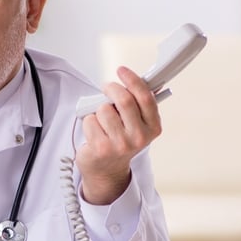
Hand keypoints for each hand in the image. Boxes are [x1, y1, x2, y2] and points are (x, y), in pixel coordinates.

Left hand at [76, 66, 161, 204]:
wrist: (106, 169)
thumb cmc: (121, 140)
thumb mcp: (137, 123)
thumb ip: (138, 104)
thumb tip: (140, 80)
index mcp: (153, 128)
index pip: (145, 97)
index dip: (133, 80)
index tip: (122, 70)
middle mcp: (140, 137)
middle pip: (124, 99)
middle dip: (111, 88)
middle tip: (106, 87)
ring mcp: (121, 144)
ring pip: (104, 109)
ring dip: (98, 110)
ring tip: (102, 121)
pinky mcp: (101, 148)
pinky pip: (90, 120)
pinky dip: (88, 121)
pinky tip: (94, 133)